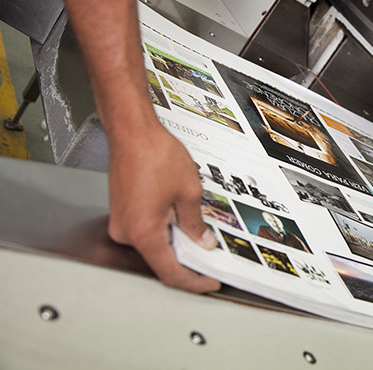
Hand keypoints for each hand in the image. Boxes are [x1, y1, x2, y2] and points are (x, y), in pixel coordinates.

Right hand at [106, 120, 220, 292]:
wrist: (132, 132)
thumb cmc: (154, 154)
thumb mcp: (189, 192)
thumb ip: (196, 223)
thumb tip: (202, 242)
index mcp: (143, 233)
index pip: (170, 273)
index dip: (193, 281)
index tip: (209, 282)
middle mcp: (126, 232)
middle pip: (160, 261)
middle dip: (187, 263)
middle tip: (211, 262)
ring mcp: (121, 222)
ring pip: (153, 245)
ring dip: (176, 244)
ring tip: (200, 236)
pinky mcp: (122, 212)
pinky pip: (145, 231)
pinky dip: (164, 231)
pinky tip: (180, 222)